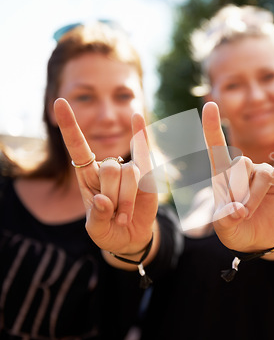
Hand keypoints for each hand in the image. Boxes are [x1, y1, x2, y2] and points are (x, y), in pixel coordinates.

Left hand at [54, 98, 157, 254]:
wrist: (131, 237)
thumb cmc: (108, 231)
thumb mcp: (96, 230)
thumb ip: (96, 217)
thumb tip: (102, 201)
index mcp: (87, 177)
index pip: (77, 147)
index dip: (70, 126)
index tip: (60, 102)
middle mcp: (106, 169)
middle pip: (109, 168)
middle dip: (113, 195)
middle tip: (114, 215)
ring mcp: (128, 170)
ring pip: (129, 173)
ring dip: (126, 200)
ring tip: (123, 216)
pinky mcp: (147, 174)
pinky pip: (144, 152)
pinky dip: (141, 134)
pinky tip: (136, 116)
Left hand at [202, 102, 273, 251]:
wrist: (256, 238)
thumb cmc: (235, 229)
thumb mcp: (224, 230)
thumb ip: (225, 220)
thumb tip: (237, 210)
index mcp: (222, 174)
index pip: (216, 146)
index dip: (212, 127)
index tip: (210, 105)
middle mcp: (242, 169)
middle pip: (241, 164)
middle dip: (241, 192)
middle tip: (239, 213)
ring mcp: (262, 173)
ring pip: (262, 174)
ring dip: (256, 196)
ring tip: (251, 212)